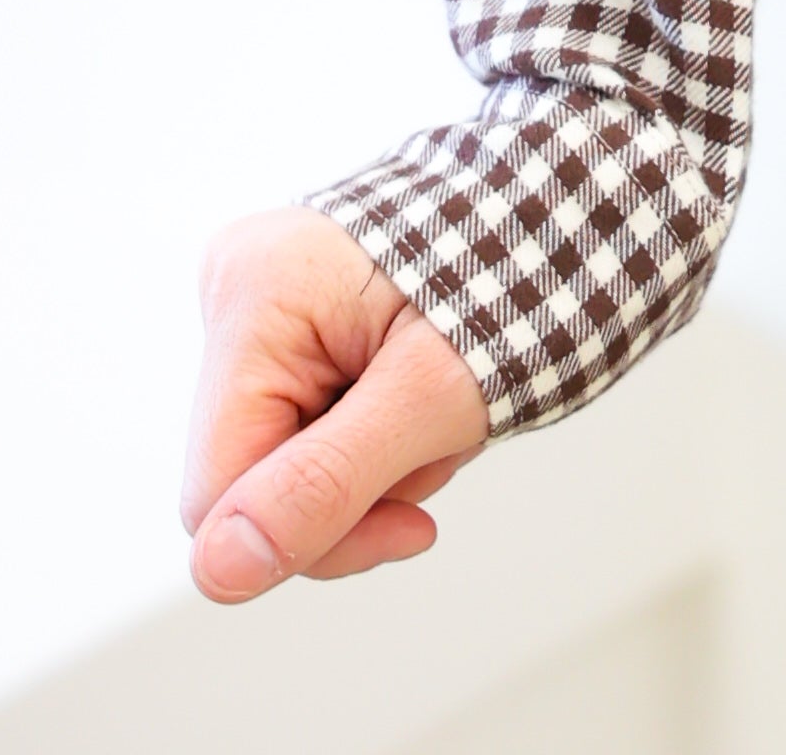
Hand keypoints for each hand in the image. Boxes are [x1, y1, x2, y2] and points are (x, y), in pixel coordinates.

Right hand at [181, 205, 493, 601]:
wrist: (569, 212)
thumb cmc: (519, 279)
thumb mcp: (431, 398)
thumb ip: (322, 486)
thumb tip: (217, 573)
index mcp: (252, 294)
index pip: (219, 496)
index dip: (315, 537)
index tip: (414, 526)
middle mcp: (239, 289)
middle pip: (256, 481)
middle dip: (362, 487)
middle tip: (443, 440)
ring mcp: (267, 304)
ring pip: (292, 463)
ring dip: (381, 464)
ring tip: (447, 403)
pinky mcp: (298, 322)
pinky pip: (317, 427)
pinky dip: (381, 436)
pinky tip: (426, 395)